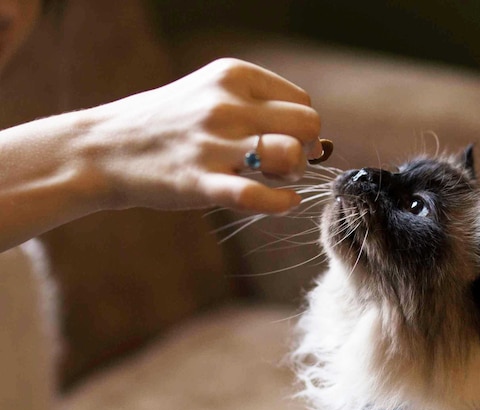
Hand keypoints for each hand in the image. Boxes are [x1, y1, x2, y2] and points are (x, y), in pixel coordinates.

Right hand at [79, 58, 322, 212]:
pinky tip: (284, 203)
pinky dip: (281, 203)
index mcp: (232, 75)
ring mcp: (212, 143)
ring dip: (293, 172)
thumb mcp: (211, 95)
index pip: (302, 102)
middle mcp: (225, 104)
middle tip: (283, 164)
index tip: (284, 142)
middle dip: (306, 148)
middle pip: (307, 124)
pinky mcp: (199, 181)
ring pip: (291, 154)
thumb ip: (259, 107)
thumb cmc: (168, 125)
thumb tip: (318, 140)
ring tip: (273, 178)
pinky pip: (257, 195)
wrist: (102, 149)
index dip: (301, 128)